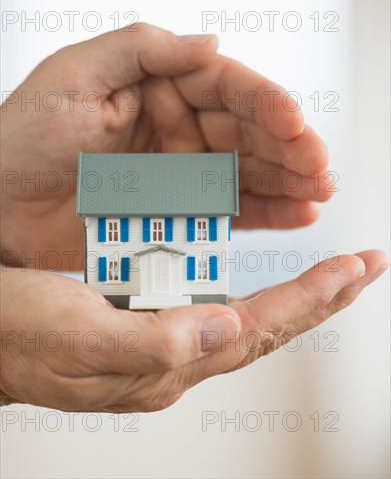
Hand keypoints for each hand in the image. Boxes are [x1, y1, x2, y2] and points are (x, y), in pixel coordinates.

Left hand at [1, 23, 329, 269]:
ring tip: (318, 190)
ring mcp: (178, 173)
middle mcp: (174, 127)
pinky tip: (296, 212)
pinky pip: (227, 210)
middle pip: (245, 132)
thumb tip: (210, 44)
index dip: (263, 103)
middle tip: (319, 164)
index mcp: (156, 85)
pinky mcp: (175, 212)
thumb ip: (143, 49)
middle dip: (287, 147)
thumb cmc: (22, 137)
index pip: (224, 87)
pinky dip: (264, 212)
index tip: (293, 121)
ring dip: (286, 181)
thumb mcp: (75, 74)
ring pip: (244, 173)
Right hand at [1, 250, 386, 410]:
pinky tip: (261, 285)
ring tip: (332, 275)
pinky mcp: (147, 325)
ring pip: (247, 318)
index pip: (258, 327)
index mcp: (164, 359)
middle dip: (322, 297)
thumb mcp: (76, 337)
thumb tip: (226, 328)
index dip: (312, 298)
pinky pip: (213, 309)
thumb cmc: (14, 334)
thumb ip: (153, 342)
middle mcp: (173, 355)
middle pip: (266, 326)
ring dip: (294, 296)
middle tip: (364, 268)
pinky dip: (250, 293)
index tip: (355, 269)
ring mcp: (163, 341)